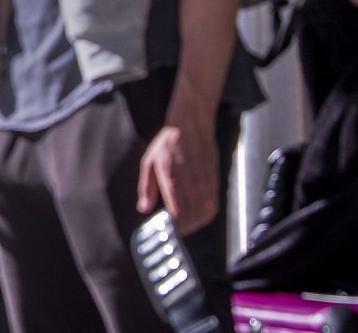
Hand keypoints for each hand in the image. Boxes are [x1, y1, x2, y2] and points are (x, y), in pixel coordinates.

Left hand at [137, 107, 220, 231]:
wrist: (191, 126)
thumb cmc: (166, 144)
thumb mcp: (149, 162)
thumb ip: (146, 188)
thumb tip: (143, 209)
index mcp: (172, 178)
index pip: (177, 212)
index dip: (174, 226)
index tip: (169, 231)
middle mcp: (191, 183)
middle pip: (193, 216)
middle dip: (186, 228)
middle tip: (177, 231)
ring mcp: (205, 182)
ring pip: (206, 212)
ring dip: (197, 223)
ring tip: (187, 226)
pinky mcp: (214, 180)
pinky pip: (214, 203)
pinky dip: (207, 214)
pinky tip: (198, 215)